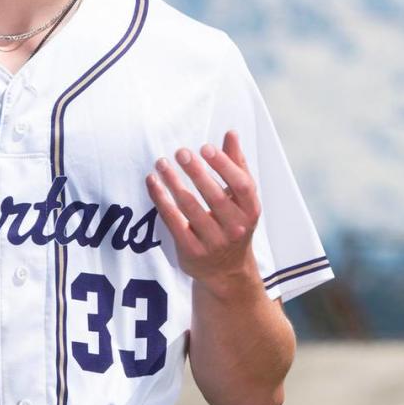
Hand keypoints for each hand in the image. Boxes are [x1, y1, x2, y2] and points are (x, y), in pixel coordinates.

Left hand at [146, 130, 261, 293]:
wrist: (226, 271)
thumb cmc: (233, 223)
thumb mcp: (242, 197)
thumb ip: (236, 164)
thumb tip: (231, 134)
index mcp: (250, 210)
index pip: (241, 186)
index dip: (224, 166)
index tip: (205, 148)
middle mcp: (235, 228)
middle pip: (214, 196)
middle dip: (196, 171)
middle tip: (180, 152)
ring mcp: (213, 242)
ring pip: (190, 207)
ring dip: (173, 182)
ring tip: (162, 163)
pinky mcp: (191, 251)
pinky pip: (172, 221)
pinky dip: (161, 199)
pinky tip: (153, 182)